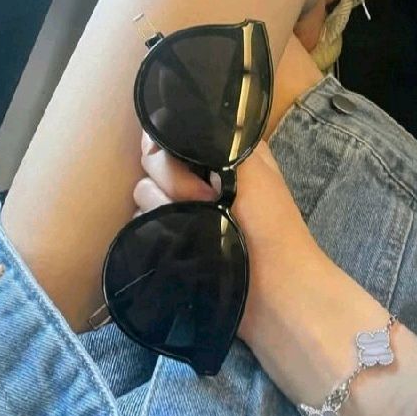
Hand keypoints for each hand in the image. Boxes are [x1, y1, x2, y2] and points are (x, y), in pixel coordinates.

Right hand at [134, 131, 320, 341]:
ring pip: (143, 193)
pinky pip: (141, 224)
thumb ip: (217, 138)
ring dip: (166, 207)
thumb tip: (172, 122)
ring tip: (199, 226)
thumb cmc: (272, 226)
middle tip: (207, 199)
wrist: (275, 293)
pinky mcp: (171, 240)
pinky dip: (156, 230)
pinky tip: (181, 240)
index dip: (167, 140)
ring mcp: (182, 211)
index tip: (177, 154)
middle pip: (152, 161)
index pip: (172, 132)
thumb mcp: (253, 168)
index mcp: (218, 155)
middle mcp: (196, 178)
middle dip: (173, 179)